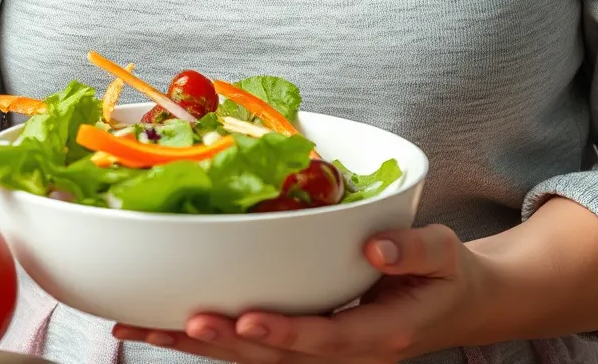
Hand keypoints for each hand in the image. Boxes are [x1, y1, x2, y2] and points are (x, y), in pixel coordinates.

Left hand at [112, 224, 491, 360]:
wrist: (454, 304)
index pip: (326, 340)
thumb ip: (414, 249)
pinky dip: (208, 339)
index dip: (284, 334)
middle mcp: (343, 353)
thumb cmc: (447, 274)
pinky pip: (251, 348)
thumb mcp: (446, 252)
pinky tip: (165, 324)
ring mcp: (321, 352)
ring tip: (143, 329)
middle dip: (224, 342)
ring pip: (252, 359)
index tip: (247, 320)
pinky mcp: (303, 342)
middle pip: (275, 359)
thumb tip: (373, 245)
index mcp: (379, 334)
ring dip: (199, 345)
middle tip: (179, 320)